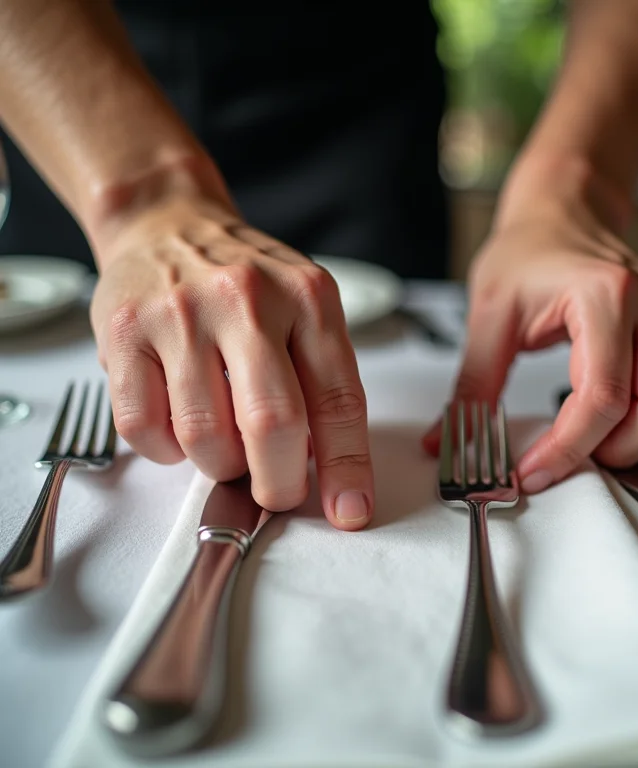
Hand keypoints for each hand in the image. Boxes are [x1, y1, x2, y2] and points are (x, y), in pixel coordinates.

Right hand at [90, 196, 372, 529]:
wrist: (168, 225)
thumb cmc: (245, 282)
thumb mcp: (304, 309)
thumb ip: (320, 378)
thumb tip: (325, 469)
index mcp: (308, 298)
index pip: (338, 397)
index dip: (346, 465)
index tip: (349, 510)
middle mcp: (247, 299)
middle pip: (273, 424)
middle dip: (278, 482)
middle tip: (276, 493)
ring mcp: (181, 314)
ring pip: (205, 436)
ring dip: (221, 464)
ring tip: (225, 443)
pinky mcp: (125, 332)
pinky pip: (143, 429)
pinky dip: (166, 450)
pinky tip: (179, 426)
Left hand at [423, 187, 637, 493]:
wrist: (561, 215)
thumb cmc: (527, 252)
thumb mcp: (489, 315)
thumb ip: (471, 386)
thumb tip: (448, 441)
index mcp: (606, 294)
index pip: (601, 397)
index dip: (567, 449)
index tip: (532, 472)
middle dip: (613, 452)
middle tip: (566, 456)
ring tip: (592, 439)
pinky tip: (619, 421)